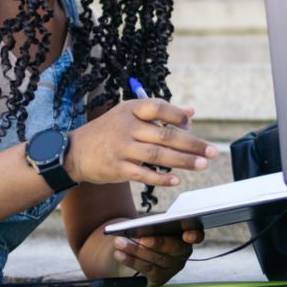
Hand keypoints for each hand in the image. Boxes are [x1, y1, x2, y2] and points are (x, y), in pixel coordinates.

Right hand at [65, 99, 217, 187]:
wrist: (74, 151)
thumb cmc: (108, 131)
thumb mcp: (128, 114)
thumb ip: (159, 113)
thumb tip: (191, 113)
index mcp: (130, 109)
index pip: (158, 107)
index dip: (177, 115)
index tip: (192, 124)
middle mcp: (126, 126)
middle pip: (165, 134)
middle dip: (192, 143)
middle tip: (211, 151)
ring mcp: (121, 148)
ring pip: (158, 155)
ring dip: (184, 161)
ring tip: (202, 164)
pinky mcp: (117, 168)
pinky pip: (144, 174)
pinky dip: (161, 177)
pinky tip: (176, 179)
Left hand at [113, 229, 203, 285]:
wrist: (143, 247)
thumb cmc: (152, 230)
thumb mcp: (155, 225)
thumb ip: (155, 224)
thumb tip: (142, 227)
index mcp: (187, 235)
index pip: (197, 235)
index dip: (194, 235)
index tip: (187, 235)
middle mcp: (183, 253)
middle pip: (173, 248)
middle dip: (157, 243)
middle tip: (141, 238)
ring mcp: (173, 268)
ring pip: (156, 260)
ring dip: (135, 251)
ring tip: (119, 242)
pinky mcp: (161, 278)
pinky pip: (146, 270)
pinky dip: (131, 261)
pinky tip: (119, 254)